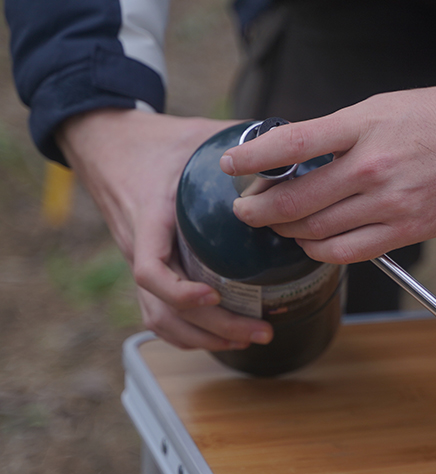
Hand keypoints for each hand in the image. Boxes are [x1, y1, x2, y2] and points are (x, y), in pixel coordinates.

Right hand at [57, 109, 273, 349]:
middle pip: (164, 309)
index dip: (179, 292)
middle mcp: (140, 247)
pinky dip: (190, 333)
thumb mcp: (195, 134)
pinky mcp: (148, 266)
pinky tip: (224, 336)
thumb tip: (292, 151)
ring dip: (204, 338)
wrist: (105, 141)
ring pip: (160, 320)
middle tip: (260, 331)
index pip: (149, 268)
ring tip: (249, 339)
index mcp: (150, 217)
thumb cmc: (153, 140)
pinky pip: (160, 313)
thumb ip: (241, 142)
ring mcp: (140, 261)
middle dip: (213, 329)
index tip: (213, 296)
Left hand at [220, 82, 435, 262]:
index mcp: (365, 126)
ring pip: (319, 231)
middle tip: (245, 211)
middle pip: (297, 200)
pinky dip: (323, 251)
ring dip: (288, 233)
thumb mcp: (386, 107)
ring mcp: (392, 203)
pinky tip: (314, 244)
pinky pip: (351, 252)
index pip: (292, 144)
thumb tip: (301, 155)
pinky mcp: (409, 229)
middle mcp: (374, 167)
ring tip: (277, 228)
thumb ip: (342, 133)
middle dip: (260, 209)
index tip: (230, 168)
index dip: (252, 159)